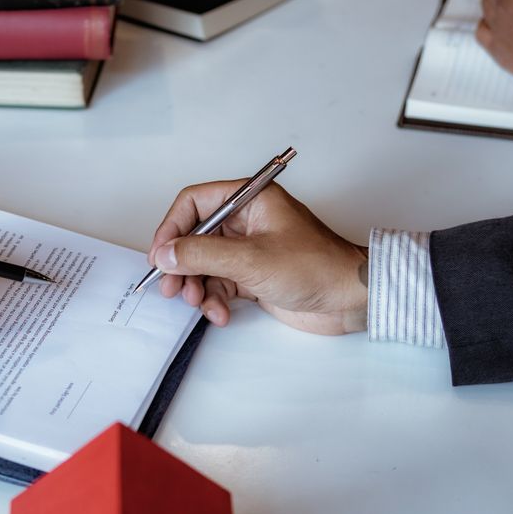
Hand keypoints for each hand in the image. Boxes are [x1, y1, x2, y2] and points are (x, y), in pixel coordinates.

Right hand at [146, 181, 367, 335]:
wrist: (351, 299)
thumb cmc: (318, 268)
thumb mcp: (251, 259)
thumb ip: (202, 254)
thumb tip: (167, 254)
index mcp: (250, 199)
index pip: (195, 203)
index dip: (172, 228)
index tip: (161, 256)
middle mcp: (247, 221)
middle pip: (194, 237)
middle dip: (182, 264)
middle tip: (172, 287)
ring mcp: (249, 250)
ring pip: (204, 265)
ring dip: (197, 287)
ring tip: (198, 303)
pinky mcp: (253, 276)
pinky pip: (219, 285)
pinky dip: (214, 301)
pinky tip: (221, 314)